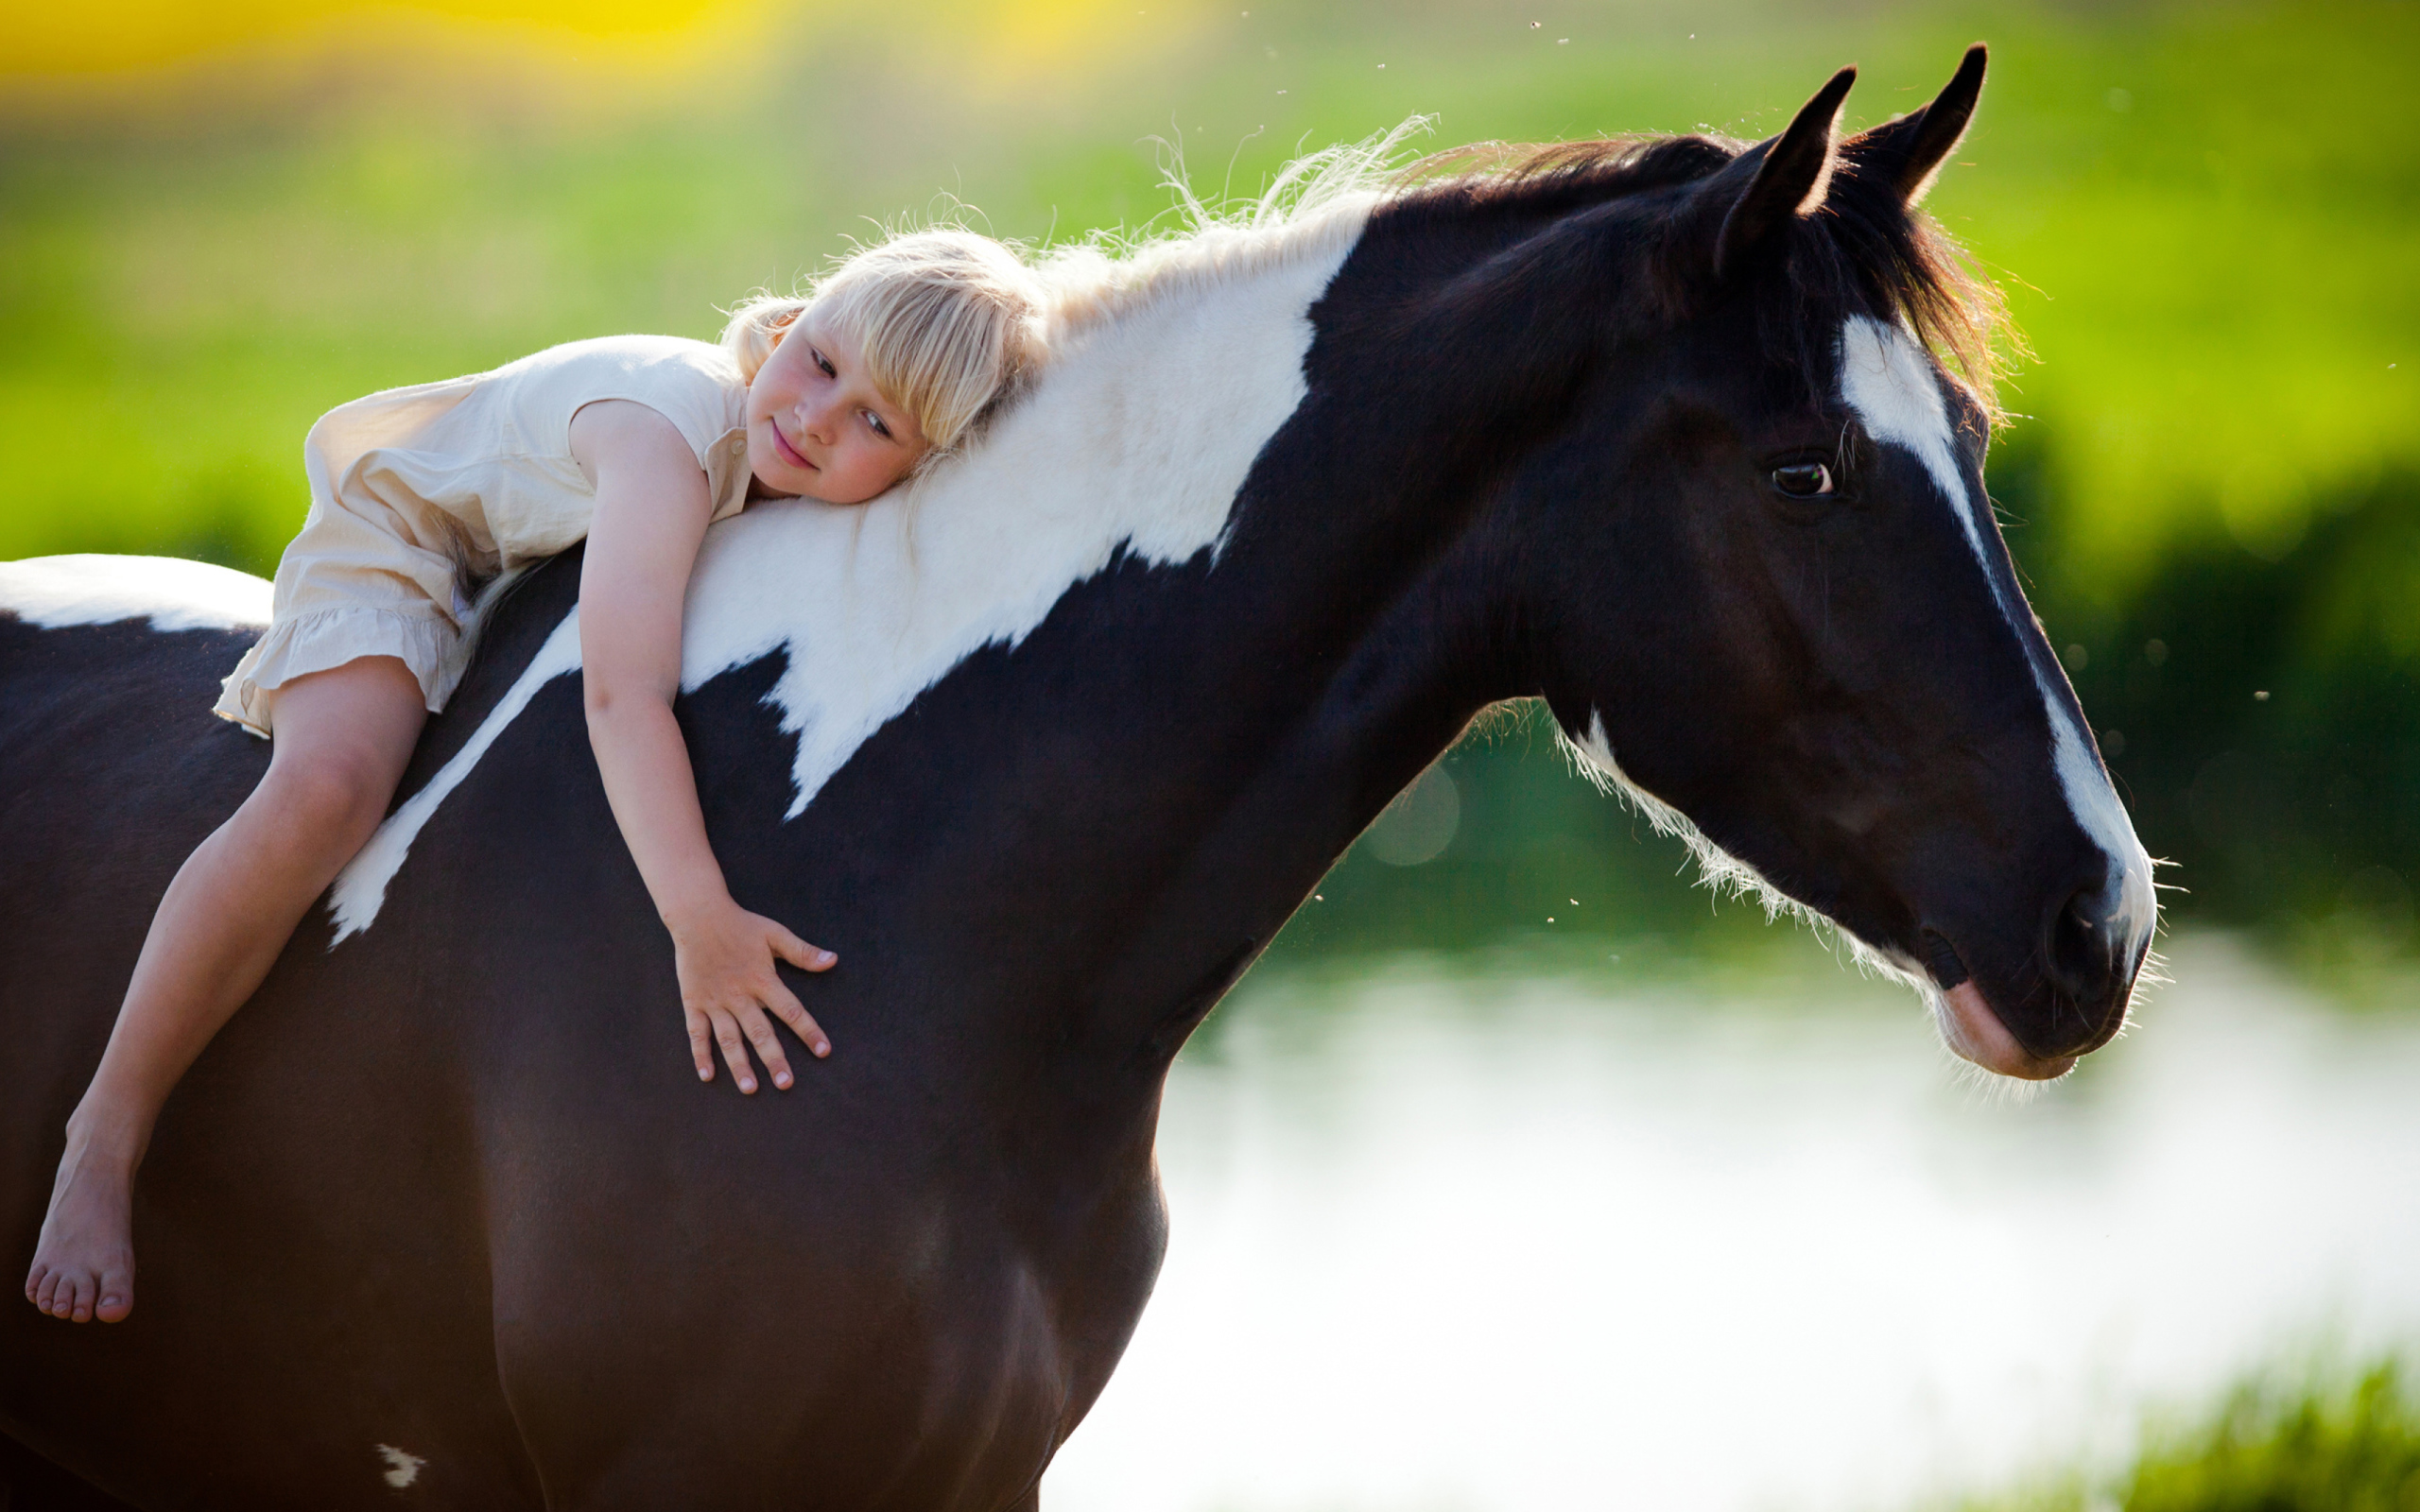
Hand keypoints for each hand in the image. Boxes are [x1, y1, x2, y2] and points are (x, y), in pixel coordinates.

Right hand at [664, 898, 836, 1093]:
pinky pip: (697, 1033)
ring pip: (729, 1039)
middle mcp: (740, 995)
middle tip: (786, 1083)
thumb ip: (803, 952)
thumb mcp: (775, 934)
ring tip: (751, 1088)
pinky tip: (707, 1075)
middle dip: (774, 1059)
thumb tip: (833, 960)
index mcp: (762, 980)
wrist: (698, 916)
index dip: (809, 1031)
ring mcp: (715, 1001)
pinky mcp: (694, 1002)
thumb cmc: (741, 925)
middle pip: (760, 1032)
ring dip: (740, 1064)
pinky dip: (701, 1054)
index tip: (823, 1051)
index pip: (791, 1011)